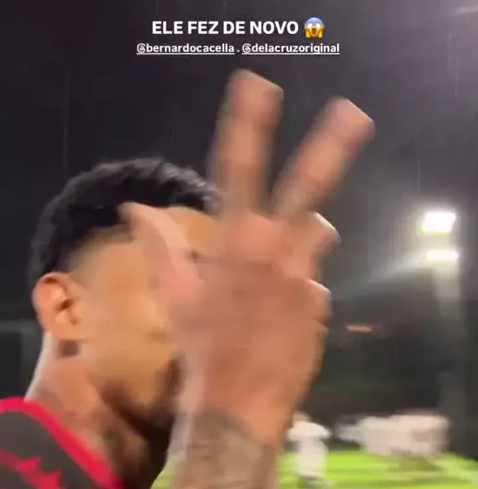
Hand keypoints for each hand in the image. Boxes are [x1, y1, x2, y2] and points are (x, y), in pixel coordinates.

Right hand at [124, 71, 373, 446]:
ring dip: (303, 242)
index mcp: (236, 241)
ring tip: (278, 274)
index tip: (258, 84)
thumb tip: (134, 208)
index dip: (248, 123)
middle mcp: (277, 252)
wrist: (236, 404)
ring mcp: (305, 280)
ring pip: (314, 240)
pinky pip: (312, 288)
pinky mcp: (321, 307)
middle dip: (332, 145)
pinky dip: (298, 294)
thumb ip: (158, 244)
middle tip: (355, 111)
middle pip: (308, 187)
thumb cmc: (197, 346)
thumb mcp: (172, 293)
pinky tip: (279, 321)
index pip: (239, 169)